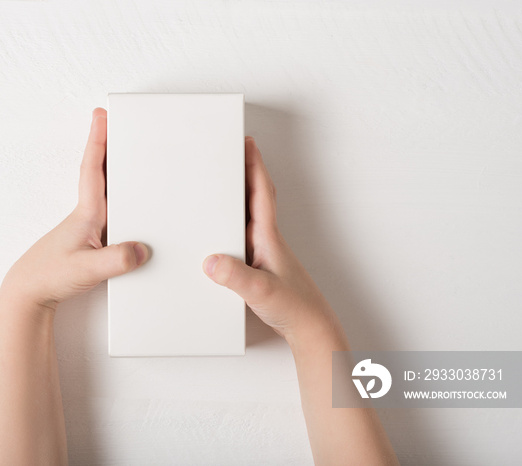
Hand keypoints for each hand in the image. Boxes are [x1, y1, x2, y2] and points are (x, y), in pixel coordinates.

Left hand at [0, 108, 148, 312]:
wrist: (30, 294)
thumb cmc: (49, 276)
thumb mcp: (86, 269)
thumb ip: (115, 261)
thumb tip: (142, 250)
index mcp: (86, 214)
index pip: (92, 169)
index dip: (98, 141)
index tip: (102, 116)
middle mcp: (88, 216)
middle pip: (104, 175)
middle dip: (113, 148)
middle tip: (125, 126)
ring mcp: (90, 228)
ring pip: (109, 194)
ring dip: (118, 175)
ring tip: (135, 158)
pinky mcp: (94, 242)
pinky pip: (114, 215)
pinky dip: (124, 204)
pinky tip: (134, 208)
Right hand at [202, 137, 339, 346]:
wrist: (309, 329)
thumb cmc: (294, 307)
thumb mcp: (261, 292)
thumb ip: (236, 277)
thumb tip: (211, 261)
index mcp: (268, 237)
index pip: (260, 193)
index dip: (254, 166)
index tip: (246, 143)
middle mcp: (266, 240)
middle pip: (253, 198)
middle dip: (242, 173)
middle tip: (228, 154)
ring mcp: (262, 253)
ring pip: (246, 217)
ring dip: (236, 198)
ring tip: (217, 185)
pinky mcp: (257, 266)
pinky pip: (240, 237)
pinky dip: (230, 225)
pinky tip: (218, 234)